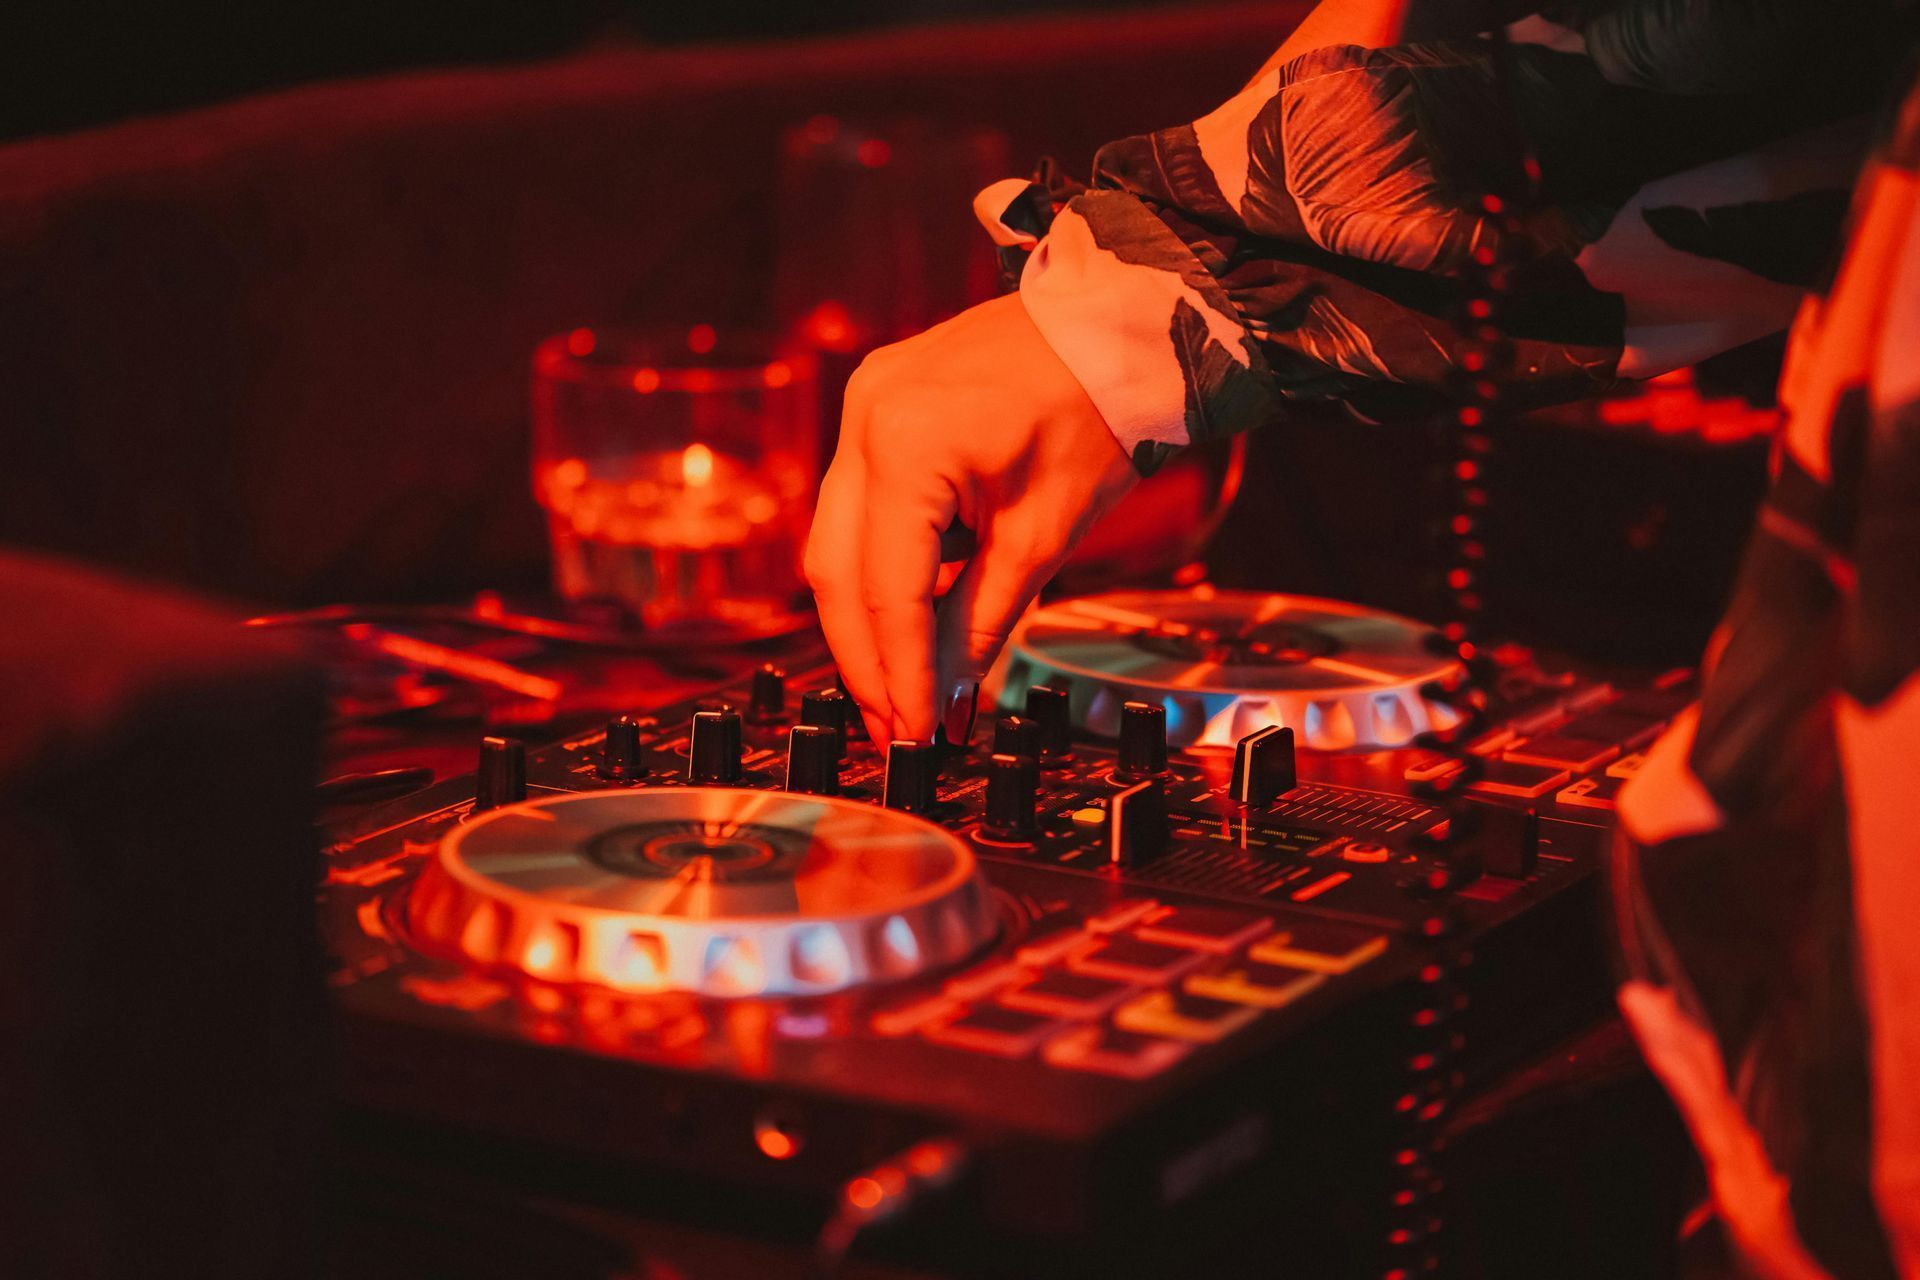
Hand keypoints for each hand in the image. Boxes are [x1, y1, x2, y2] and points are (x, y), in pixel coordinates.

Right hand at [804, 293, 1137, 746]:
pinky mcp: (875, 405)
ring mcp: (862, 404)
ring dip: (866, 620)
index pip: (889, 590)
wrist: (1117, 324)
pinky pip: (858, 502)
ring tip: (902, 689)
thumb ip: (980, 624)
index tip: (915, 736)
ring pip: (836, 541)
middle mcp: (865, 418)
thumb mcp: (1042, 537)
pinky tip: (909, 617)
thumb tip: (942, 701)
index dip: (900, 674)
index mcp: (908, 444)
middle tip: (895, 730)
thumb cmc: (1097, 411)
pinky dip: (880, 564)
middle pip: (837, 572)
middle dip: (865, 660)